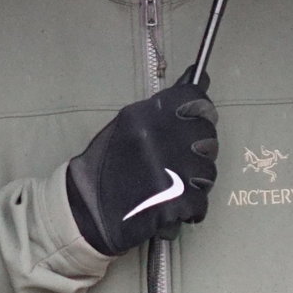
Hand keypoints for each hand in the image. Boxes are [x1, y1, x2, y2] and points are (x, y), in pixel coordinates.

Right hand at [65, 79, 218, 255]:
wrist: (85, 212)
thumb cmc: (103, 169)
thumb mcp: (126, 127)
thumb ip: (163, 110)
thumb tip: (201, 79)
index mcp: (143, 116)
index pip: (194, 98)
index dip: (202, 109)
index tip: (198, 119)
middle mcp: (159, 138)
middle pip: (207, 134)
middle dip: (200, 148)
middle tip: (181, 162)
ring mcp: (170, 170)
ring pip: (208, 170)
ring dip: (196, 181)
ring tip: (175, 188)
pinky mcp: (176, 201)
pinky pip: (201, 202)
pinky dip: (191, 209)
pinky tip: (174, 208)